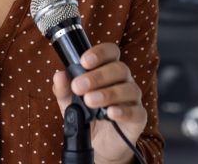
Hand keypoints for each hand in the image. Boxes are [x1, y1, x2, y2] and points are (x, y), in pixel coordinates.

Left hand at [51, 43, 145, 163]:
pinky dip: (124, 111)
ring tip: (89, 100)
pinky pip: (137, 112)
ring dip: (108, 93)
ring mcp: (132, 99)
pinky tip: (110, 113)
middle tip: (78, 86)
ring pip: (128, 89)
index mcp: (108, 70)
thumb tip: (58, 75)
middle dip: (98, 76)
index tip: (84, 61)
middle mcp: (123, 81)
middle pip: (119, 69)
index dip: (99, 53)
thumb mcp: (68, 101)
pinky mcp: (138, 118)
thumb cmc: (86, 116)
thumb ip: (63, 88)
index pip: (110, 52)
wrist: (97, 145)